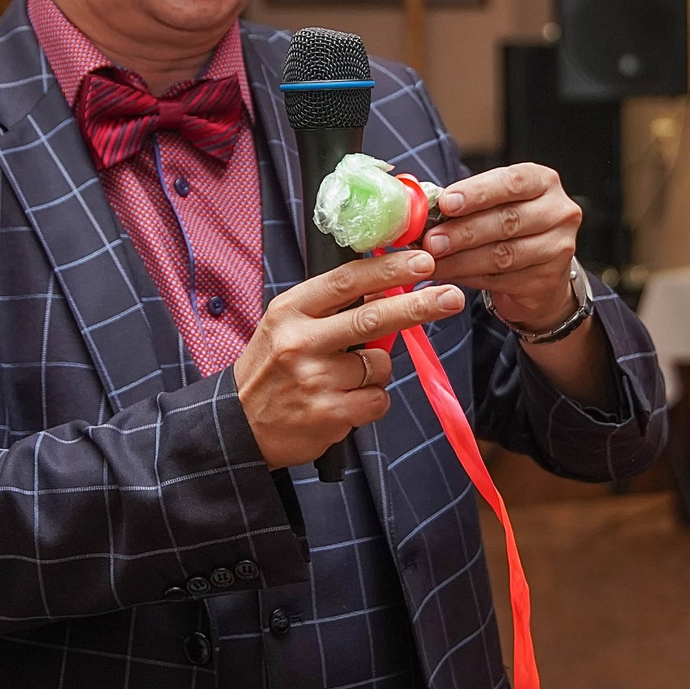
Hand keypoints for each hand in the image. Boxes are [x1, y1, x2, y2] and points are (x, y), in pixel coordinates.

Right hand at [233, 250, 464, 469]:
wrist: (238, 426)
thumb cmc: (272, 370)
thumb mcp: (287, 327)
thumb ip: (331, 309)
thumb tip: (388, 291)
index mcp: (289, 311)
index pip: (346, 281)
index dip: (388, 269)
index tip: (422, 262)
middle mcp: (299, 342)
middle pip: (372, 318)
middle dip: (418, 306)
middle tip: (451, 298)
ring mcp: (314, 380)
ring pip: (380, 365)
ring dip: (376, 371)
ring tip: (344, 381)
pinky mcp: (328, 414)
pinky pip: (377, 400)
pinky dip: (370, 402)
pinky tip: (343, 404)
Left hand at [425, 163, 584, 333]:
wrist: (539, 270)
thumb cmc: (510, 227)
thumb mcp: (495, 203)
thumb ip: (466, 200)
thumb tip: (421, 205)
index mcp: (543, 182)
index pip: (513, 182)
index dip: (478, 192)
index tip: (447, 202)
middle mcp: (559, 212)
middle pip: (507, 221)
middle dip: (464, 231)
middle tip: (431, 240)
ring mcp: (558, 249)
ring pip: (503, 255)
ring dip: (461, 259)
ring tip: (432, 260)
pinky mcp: (547, 281)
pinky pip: (500, 280)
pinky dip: (467, 277)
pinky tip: (446, 274)